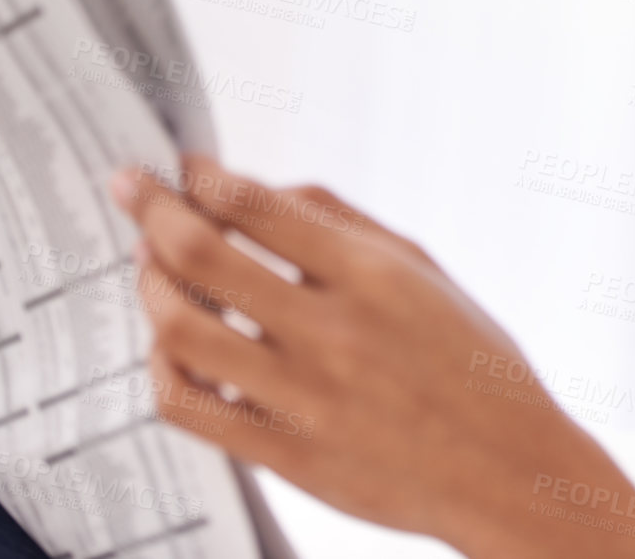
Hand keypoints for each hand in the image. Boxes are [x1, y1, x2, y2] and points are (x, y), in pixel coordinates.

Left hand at [110, 154, 634, 558]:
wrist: (506, 470)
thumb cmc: (473, 365)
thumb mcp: (427, 273)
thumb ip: (346, 226)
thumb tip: (264, 191)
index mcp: (374, 275)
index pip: (259, 207)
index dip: (203, 177)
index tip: (178, 165)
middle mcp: (334, 330)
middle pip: (203, 256)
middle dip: (151, 210)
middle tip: (127, 186)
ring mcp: (305, 396)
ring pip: (183, 329)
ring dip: (149, 287)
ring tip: (146, 268)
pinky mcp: (285, 454)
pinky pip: (191, 406)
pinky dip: (162, 367)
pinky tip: (167, 347)